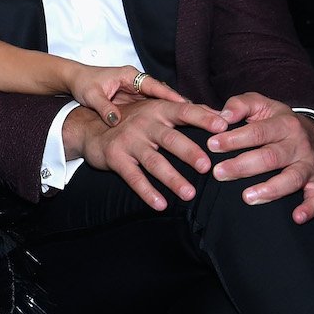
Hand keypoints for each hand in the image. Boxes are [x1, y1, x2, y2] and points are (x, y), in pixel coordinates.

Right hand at [65, 98, 227, 210]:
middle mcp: (144, 124)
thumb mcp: (156, 109)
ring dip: (172, 178)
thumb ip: (188, 111)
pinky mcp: (116, 158)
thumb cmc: (131, 120)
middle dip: (188, 152)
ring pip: (154, 161)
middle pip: (170, 138)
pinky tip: (160, 204)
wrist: (89, 128)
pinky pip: (133, 177)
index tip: (223, 126)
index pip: (184, 111)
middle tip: (206, 166)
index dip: (203, 118)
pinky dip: (147, 192)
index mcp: (158, 109)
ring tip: (189, 194)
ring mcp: (129, 142)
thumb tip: (224, 115)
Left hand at [66, 64, 186, 124]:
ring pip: (159, 101)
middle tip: (197, 116)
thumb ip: (104, 107)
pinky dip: (161, 115)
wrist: (76, 81)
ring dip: (172, 111)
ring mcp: (136, 90)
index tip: (184, 105)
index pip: (153, 85)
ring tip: (192, 123)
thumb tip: (115, 120)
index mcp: (129, 75)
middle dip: (178, 104)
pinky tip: (172, 127)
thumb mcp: (92, 95)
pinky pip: (151, 107)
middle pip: (162, 93)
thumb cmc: (84, 84)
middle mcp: (136, 81)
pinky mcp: (134, 99)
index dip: (169, 96)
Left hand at [206, 93, 313, 222]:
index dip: (234, 139)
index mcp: (283, 124)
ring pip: (292, 178)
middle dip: (243, 166)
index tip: (212, 145)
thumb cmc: (275, 119)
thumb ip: (240, 105)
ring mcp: (308, 163)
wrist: (312, 130)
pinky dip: (310, 207)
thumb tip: (223, 116)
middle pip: (270, 157)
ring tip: (247, 197)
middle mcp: (297, 144)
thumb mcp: (259, 104)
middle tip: (219, 173)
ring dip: (271, 189)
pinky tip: (296, 217)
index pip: (257, 132)